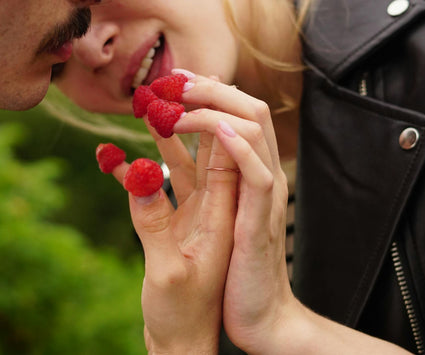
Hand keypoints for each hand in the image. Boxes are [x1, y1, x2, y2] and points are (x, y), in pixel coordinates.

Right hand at [111, 96, 238, 353]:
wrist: (183, 346)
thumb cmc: (184, 317)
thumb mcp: (167, 271)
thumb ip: (152, 222)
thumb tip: (140, 173)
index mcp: (223, 214)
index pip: (226, 151)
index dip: (209, 117)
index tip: (184, 90)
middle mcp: (214, 208)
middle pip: (207, 149)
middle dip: (188, 116)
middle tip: (163, 87)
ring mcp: (194, 215)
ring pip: (183, 164)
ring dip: (165, 137)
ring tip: (144, 106)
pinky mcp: (174, 226)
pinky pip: (160, 189)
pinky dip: (139, 173)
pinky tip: (113, 159)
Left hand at [173, 71, 413, 354]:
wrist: (258, 320)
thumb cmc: (228, 276)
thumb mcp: (203, 222)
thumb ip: (189, 189)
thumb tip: (163, 157)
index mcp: (239, 180)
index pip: (232, 121)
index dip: (207, 95)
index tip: (176, 81)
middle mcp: (254, 182)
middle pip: (246, 115)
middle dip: (211, 91)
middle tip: (175, 80)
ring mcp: (261, 200)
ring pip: (254, 134)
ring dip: (217, 110)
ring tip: (181, 100)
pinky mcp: (259, 224)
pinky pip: (257, 177)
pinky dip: (241, 151)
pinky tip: (221, 133)